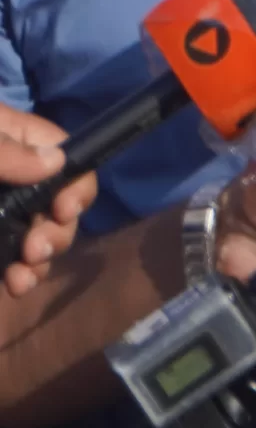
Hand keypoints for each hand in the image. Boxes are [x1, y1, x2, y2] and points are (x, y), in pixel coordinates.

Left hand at [0, 105, 96, 299]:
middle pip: (59, 204)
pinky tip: (12, 285)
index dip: (76, 186)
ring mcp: (2, 213)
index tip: (63, 210)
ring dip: (40, 261)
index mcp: (14, 142)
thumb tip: (56, 161)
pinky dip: (20, 274)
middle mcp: (15, 178)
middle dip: (57, 232)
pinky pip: (14, 259)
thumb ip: (7, 152)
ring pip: (40, 236)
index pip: (67, 157)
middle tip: (34, 249)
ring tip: (21, 278)